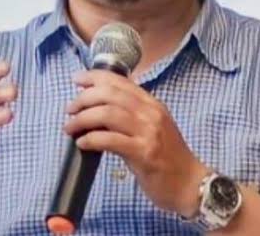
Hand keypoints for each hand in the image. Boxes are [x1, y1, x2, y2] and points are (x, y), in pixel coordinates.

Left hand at [64, 69, 207, 217]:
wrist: (189, 183)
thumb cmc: (167, 157)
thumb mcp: (151, 127)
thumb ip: (130, 114)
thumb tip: (97, 106)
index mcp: (151, 103)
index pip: (120, 81)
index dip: (95, 77)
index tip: (77, 79)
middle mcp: (151, 112)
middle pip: (110, 94)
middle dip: (84, 98)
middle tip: (70, 109)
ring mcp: (149, 132)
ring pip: (108, 114)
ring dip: (83, 118)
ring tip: (70, 127)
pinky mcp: (144, 153)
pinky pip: (111, 140)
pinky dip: (91, 139)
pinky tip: (82, 143)